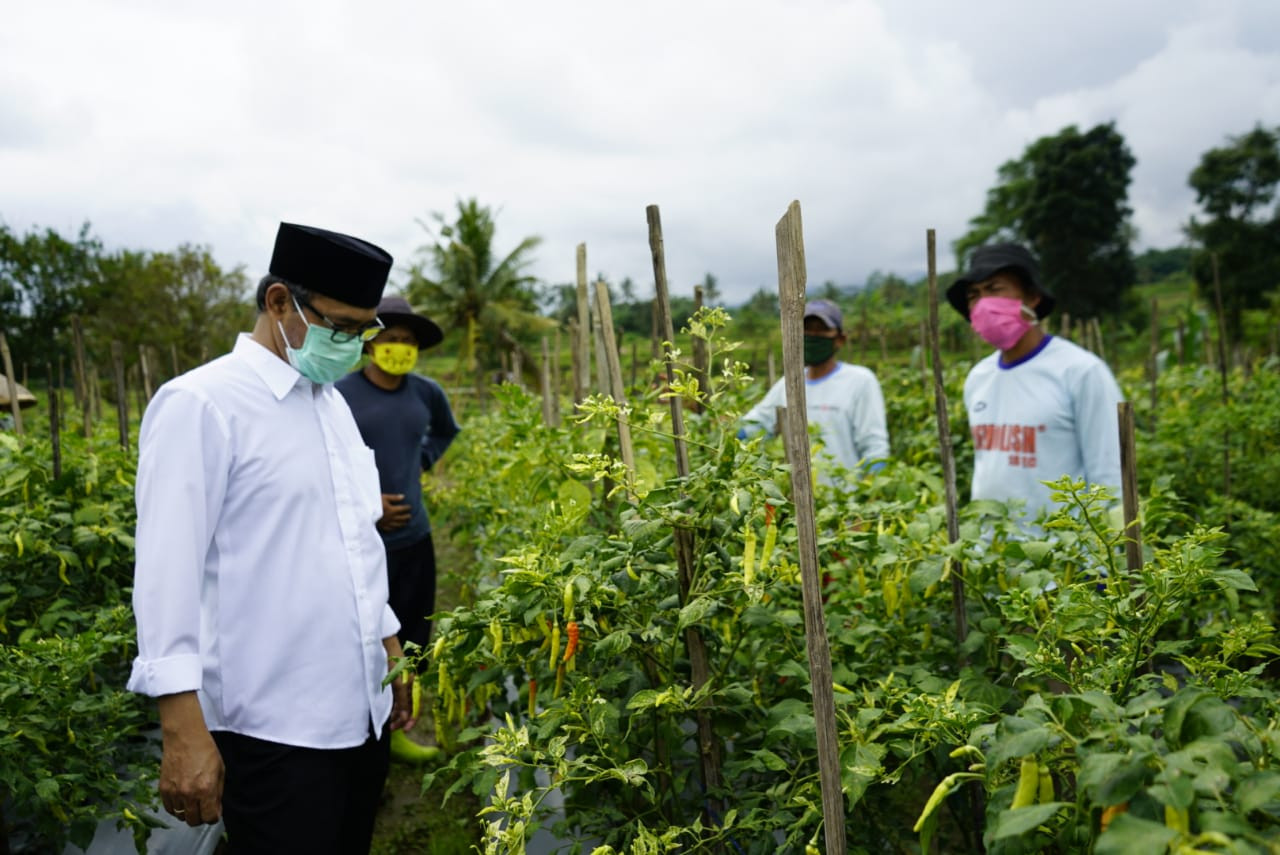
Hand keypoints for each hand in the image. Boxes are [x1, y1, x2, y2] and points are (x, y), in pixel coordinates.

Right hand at [157, 693, 223, 826]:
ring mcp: (174, 793)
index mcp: (206, 789)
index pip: (210, 818)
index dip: (214, 816)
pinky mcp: (162, 789)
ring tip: (192, 799)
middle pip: (193, 821)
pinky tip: (181, 797)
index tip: (214, 811)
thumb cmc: (205, 751)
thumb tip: (216, 810)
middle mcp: (188, 794)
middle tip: (203, 808)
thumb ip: (218, 793)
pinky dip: (175, 807)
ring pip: (180, 816)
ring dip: (187, 811)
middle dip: (201, 817)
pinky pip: (169, 809)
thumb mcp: (220, 770)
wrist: (184, 737)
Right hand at [377, 493, 410, 531]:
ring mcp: (386, 523)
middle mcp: (391, 517)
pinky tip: (396, 528)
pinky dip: (394, 528)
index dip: (407, 508)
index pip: (402, 509)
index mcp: (392, 510)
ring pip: (397, 524)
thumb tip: (403, 496)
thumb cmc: (374, 503)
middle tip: (410, 516)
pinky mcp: (381, 526)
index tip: (410, 507)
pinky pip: (389, 529)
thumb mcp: (384, 497)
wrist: (364, 512)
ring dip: (402, 523)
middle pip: (401, 518)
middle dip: (406, 517)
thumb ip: (394, 498)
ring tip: (406, 523)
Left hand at [384, 637, 416, 732]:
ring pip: (400, 702)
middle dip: (401, 718)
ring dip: (395, 713)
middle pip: (407, 706)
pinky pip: (394, 697)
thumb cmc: (390, 660)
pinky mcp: (392, 679)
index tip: (405, 730)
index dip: (411, 719)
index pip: (415, 706)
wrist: (379, 642)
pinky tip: (385, 710)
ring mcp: (400, 681)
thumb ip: (402, 701)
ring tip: (387, 721)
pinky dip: (391, 705)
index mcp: (412, 684)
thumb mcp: (397, 683)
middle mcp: (408, 684)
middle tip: (391, 728)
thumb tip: (406, 718)